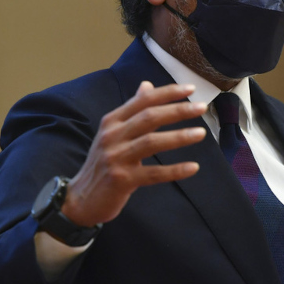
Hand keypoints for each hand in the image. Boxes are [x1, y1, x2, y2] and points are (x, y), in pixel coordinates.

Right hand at [60, 81, 206, 226]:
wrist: (81, 199)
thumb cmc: (103, 164)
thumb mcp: (113, 133)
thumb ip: (132, 110)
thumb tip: (147, 85)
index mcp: (112, 121)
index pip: (143, 100)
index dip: (167, 93)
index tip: (191, 89)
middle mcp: (112, 136)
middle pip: (149, 117)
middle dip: (178, 110)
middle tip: (203, 107)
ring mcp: (115, 158)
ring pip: (151, 142)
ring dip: (179, 137)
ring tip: (202, 133)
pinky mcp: (122, 180)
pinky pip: (153, 174)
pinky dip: (174, 170)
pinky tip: (193, 167)